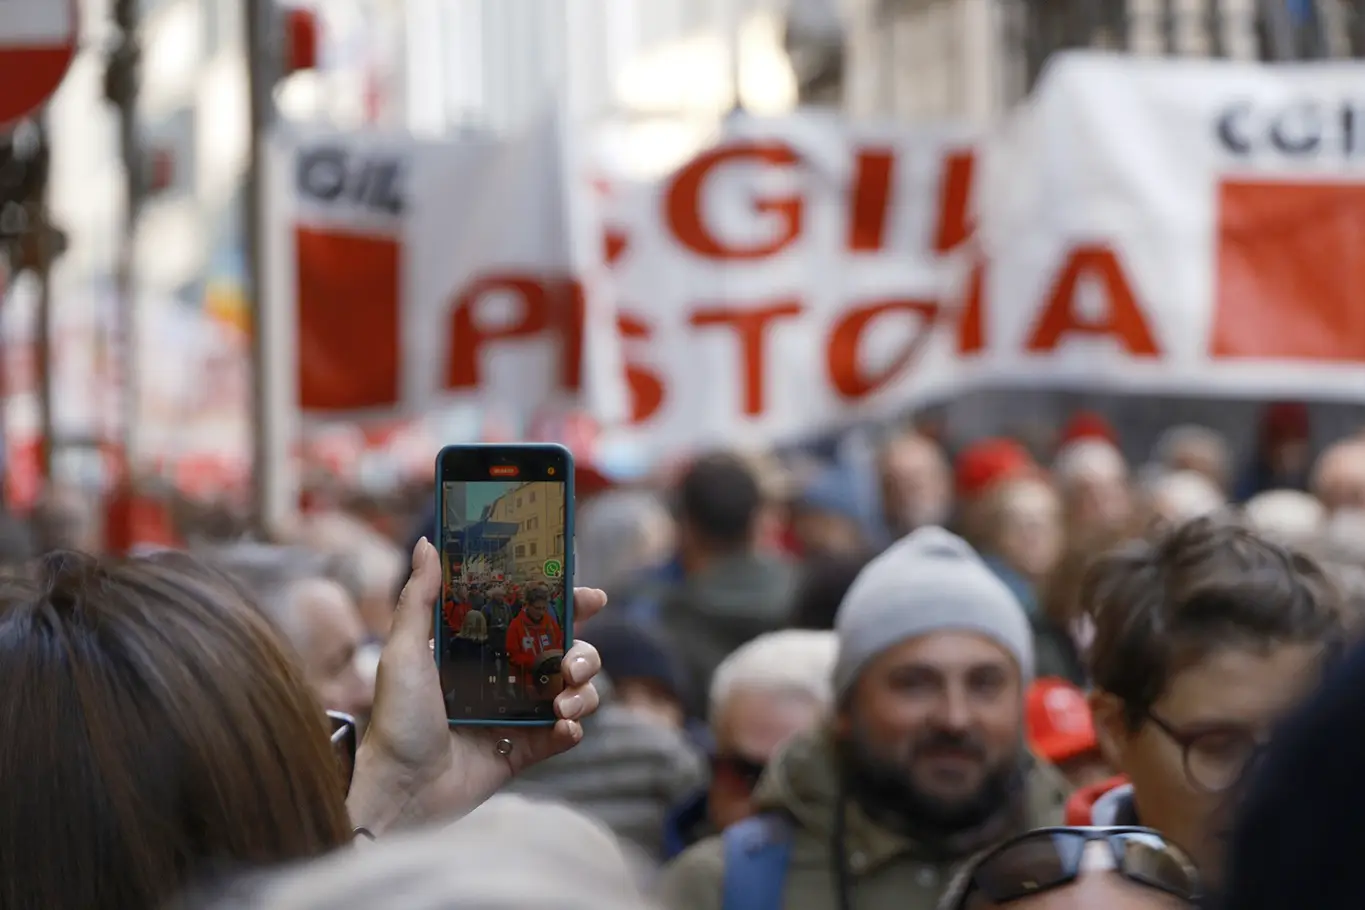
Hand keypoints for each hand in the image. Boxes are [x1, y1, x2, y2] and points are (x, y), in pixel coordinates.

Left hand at [346, 537, 606, 834]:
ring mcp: (518, 714)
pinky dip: (572, 729)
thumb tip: (428, 543)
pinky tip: (563, 727)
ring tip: (562, 703)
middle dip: (583, 652)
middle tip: (571, 663)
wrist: (401, 789)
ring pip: (574, 691)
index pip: (533, 617)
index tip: (590, 597)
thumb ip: (419, 597)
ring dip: (583, 692)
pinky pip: (565, 734)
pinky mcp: (525, 750)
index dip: (566, 604)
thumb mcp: (403, 651)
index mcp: (481, 649)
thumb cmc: (396, 719)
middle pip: (566, 651)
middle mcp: (505, 677)